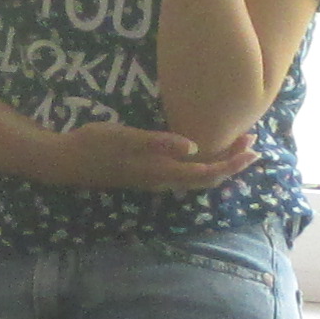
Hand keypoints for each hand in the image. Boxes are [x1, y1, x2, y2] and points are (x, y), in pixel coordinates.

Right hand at [35, 118, 255, 193]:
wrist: (65, 161)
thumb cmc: (94, 145)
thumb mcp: (126, 138)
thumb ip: (159, 142)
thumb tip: (193, 147)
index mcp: (161, 171)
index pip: (207, 173)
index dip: (233, 164)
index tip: (253, 150)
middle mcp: (162, 180)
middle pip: (207, 179)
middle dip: (233, 164)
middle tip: (254, 144)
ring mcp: (154, 180)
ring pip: (196, 178)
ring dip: (219, 164)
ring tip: (237, 147)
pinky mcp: (147, 174)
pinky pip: (185, 175)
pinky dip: (203, 164)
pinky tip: (203, 152)